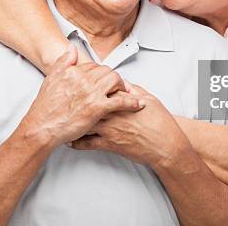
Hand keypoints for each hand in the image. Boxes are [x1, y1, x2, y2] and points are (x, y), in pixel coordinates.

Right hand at [18, 44, 144, 148]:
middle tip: (117, 86)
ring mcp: (91, 93)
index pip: (93, 66)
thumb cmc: (45, 109)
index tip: (103, 80)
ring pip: (115, 80)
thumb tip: (72, 48)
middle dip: (113, 78)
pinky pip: (120, 100)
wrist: (42, 127)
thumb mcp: (51, 79)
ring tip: (126, 93)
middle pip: (107, 71)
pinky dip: (131, 102)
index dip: (100, 73)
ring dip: (123, 86)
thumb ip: (63, 62)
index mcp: (73, 72)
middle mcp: (83, 79)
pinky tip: (137, 104)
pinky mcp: (98, 107)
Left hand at [72, 81, 191, 168]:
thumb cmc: (160, 123)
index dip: (87, 86)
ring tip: (62, 121)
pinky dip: (77, 142)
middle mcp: (112, 113)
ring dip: (72, 122)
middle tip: (63, 101)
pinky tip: (70, 140)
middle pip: (87, 104)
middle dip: (75, 102)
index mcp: (121, 100)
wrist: (165, 145)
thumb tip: (123, 82)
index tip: (78, 84)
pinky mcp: (109, 144)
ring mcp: (109, 129)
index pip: (100, 89)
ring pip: (84, 123)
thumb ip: (133, 90)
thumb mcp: (149, 99)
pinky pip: (88, 143)